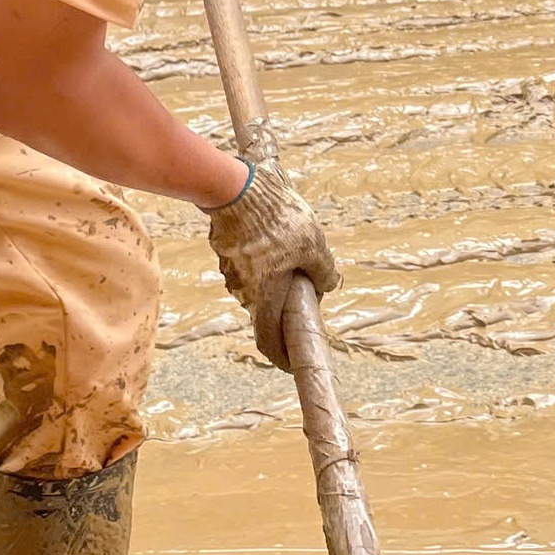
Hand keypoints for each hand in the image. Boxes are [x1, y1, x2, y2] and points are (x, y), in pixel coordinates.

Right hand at [206, 159, 340, 367]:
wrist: (237, 189)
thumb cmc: (278, 221)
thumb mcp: (314, 246)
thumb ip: (323, 271)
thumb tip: (327, 286)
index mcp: (265, 298)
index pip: (269, 341)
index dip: (282, 357)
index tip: (293, 365)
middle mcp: (244, 292)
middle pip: (267, 312)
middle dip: (287, 308)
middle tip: (309, 292)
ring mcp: (232, 274)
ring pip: (258, 287)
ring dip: (276, 281)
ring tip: (296, 255)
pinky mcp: (226, 256)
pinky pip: (249, 269)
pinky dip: (264, 265)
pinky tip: (277, 241)